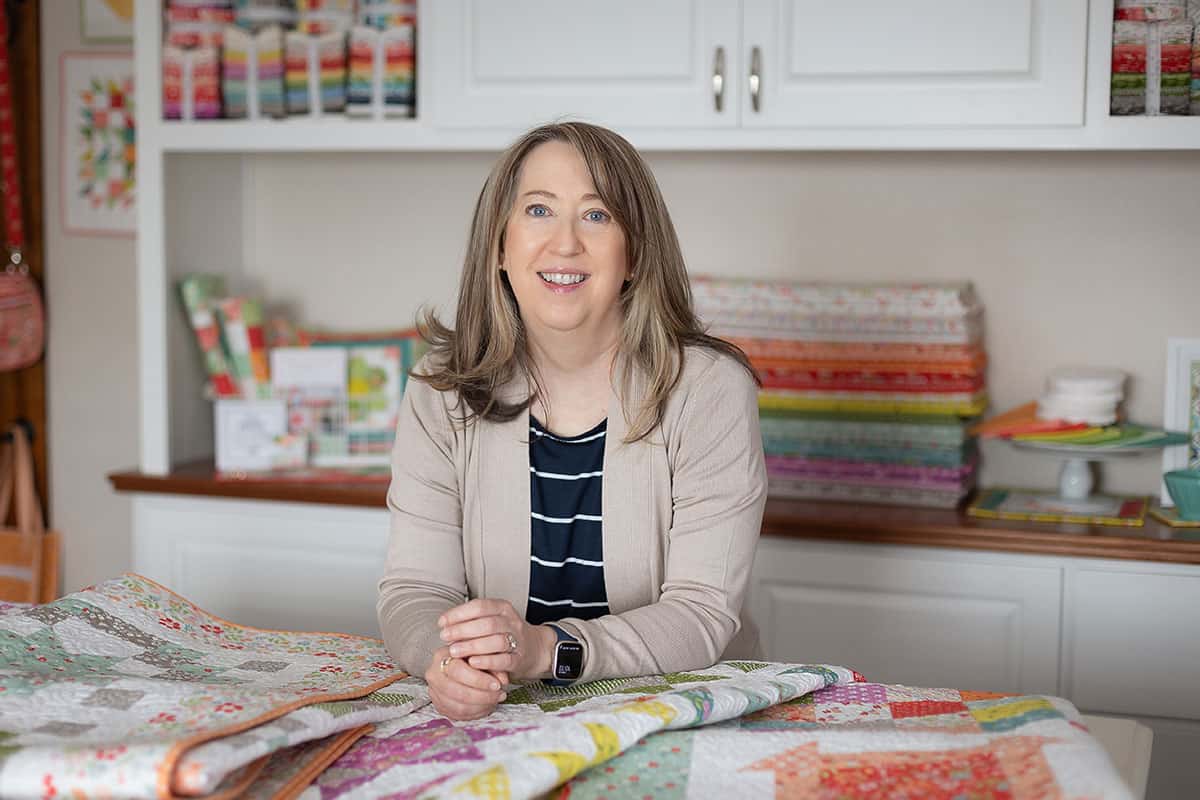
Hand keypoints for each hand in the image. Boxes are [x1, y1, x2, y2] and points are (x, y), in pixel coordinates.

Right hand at [424, 646, 506, 720]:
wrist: (463, 665)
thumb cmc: (474, 658)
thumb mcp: (484, 655)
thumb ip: (493, 665)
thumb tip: (502, 680)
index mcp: (442, 656)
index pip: (458, 670)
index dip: (479, 680)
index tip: (497, 685)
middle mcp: (434, 674)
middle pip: (457, 691)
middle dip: (482, 696)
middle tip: (499, 695)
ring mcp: (434, 691)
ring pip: (458, 706)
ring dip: (481, 706)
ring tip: (495, 700)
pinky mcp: (439, 705)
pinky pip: (457, 715)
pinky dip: (475, 713)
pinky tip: (486, 706)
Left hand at [438, 598, 555, 681]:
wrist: (534, 649)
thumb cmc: (505, 634)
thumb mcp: (491, 620)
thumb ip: (471, 621)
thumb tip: (445, 625)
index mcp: (502, 608)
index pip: (479, 606)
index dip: (458, 614)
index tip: (442, 623)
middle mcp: (511, 622)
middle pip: (487, 623)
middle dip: (462, 630)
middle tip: (445, 637)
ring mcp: (517, 640)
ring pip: (496, 640)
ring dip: (472, 646)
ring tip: (455, 651)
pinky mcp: (519, 659)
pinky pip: (504, 660)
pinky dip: (487, 662)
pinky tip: (473, 663)